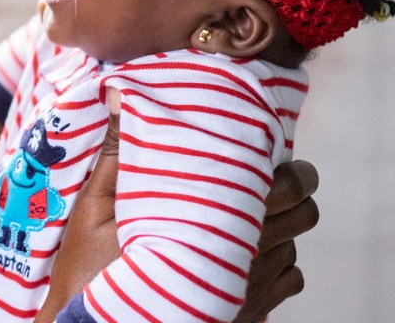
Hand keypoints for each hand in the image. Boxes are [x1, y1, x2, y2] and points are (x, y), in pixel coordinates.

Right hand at [33, 112, 320, 322]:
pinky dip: (275, 265)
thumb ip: (117, 154)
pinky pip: (289, 281)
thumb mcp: (93, 210)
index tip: (259, 148)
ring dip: (278, 227)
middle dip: (291, 189)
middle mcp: (245, 259)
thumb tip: (119, 94)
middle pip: (303, 212)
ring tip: (243, 215)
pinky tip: (240, 255)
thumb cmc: (91, 273)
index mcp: (213, 223)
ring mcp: (250, 292)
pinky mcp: (250, 315)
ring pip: (296, 246)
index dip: (281, 162)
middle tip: (262, 176)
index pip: (284, 185)